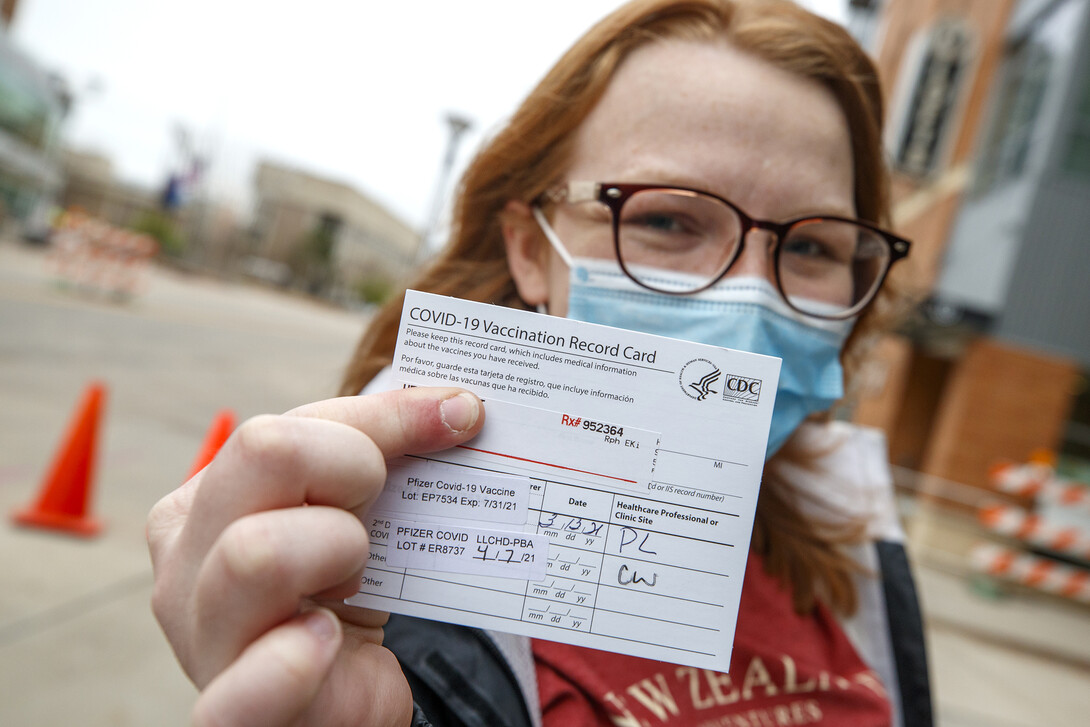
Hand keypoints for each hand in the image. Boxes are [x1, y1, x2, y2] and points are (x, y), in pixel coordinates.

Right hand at [148, 387, 484, 726]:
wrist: (332, 694)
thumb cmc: (335, 590)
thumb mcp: (353, 508)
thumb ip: (388, 447)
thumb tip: (459, 405)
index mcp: (206, 502)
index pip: (282, 429)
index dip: (381, 421)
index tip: (457, 418)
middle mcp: (187, 562)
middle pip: (264, 454)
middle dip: (353, 466)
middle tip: (379, 513)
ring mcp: (204, 638)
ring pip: (255, 553)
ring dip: (337, 547)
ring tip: (355, 580)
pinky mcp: (235, 713)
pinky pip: (239, 694)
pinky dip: (288, 663)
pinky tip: (325, 642)